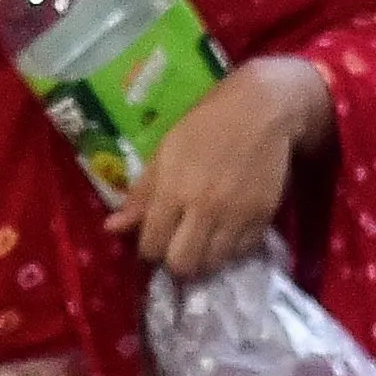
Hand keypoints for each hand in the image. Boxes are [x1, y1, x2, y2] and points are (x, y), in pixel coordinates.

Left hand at [112, 55, 326, 278]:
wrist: (260, 110)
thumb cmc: (205, 125)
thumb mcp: (164, 153)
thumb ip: (140, 195)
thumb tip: (112, 228)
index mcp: (173, 191)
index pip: (152, 246)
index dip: (149, 249)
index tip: (154, 240)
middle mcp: (204, 209)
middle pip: (183, 265)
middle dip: (175, 262)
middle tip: (178, 247)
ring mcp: (236, 216)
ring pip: (214, 264)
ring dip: (204, 259)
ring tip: (202, 242)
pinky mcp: (263, 217)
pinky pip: (242, 252)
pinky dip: (231, 249)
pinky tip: (226, 232)